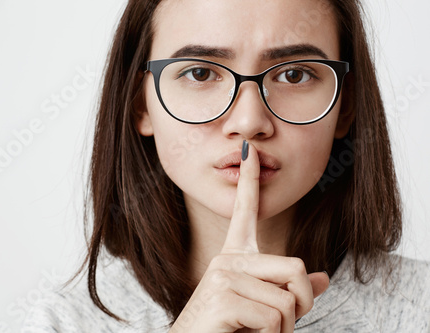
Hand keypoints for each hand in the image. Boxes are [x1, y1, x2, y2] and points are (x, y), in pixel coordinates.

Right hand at [169, 141, 328, 332]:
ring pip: (288, 300)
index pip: (245, 211)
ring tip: (253, 332)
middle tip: (277, 325)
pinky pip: (274, 318)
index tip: (250, 150)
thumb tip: (322, 278)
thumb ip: (290, 290)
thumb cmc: (227, 329)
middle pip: (295, 267)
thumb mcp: (263, 306)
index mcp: (234, 257)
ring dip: (283, 329)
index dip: (249, 181)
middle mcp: (227, 259)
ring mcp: (223, 275)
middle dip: (300, 304)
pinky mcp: (223, 296)